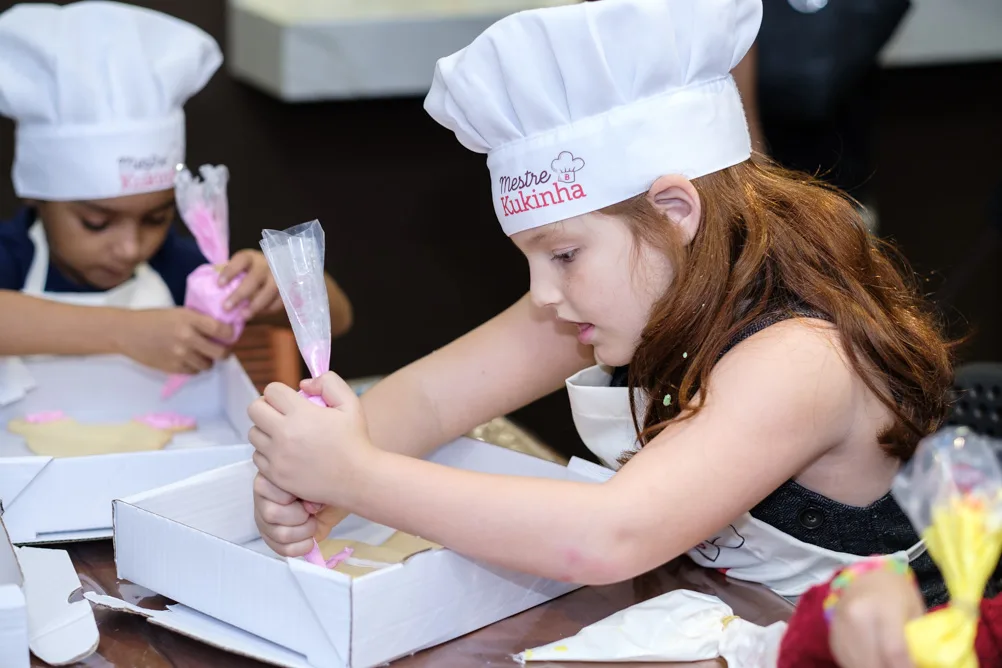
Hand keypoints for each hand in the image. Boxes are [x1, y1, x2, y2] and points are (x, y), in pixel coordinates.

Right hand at [119, 308, 233, 373]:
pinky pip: (194, 372)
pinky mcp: (172, 368)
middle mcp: (187, 338)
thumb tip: (221, 329)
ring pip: (208, 365)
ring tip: (201, 354)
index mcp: (189, 319)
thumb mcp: (178, 312)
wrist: (126, 332)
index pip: (221, 330)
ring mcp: (180, 355)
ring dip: (208, 361)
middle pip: (220, 353)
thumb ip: (198, 321)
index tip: (230, 335)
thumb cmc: (153, 319)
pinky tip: (188, 359)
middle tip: (223, 350)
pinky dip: (195, 367)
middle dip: (225, 352)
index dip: (230, 334)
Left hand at [217, 249, 282, 319]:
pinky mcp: (288, 287)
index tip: (219, 284)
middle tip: (226, 307)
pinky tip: (257, 314)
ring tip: (243, 316)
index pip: (241, 260)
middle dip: (240, 294)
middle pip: (255, 278)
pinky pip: (280, 300)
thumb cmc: (250, 271)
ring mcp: (279, 275)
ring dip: (256, 305)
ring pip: (270, 290)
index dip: (230, 272)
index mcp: (251, 257)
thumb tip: (211, 290)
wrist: (277, 267)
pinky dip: (268, 309)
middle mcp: (267, 264)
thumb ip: (229, 275)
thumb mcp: (240, 267)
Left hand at [248, 372, 375, 507]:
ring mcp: (278, 457)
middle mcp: (284, 434)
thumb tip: (303, 385)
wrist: (357, 479)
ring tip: (282, 433)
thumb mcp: (350, 403)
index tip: (289, 399)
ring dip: (265, 429)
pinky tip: (283, 452)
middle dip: (266, 406)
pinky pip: (257, 457)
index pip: (271, 391)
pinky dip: (266, 452)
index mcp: (301, 414)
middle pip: (254, 410)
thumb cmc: (355, 440)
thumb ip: (328, 382)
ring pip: (253, 433)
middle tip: (280, 413)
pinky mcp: (276, 475)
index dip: (280, 391)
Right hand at [253, 475, 352, 556]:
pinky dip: (300, 547)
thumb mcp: (319, 477)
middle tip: (311, 511)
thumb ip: (310, 485)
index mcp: (269, 476)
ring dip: (303, 532)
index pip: (268, 489)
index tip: (308, 492)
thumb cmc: (322, 482)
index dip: (293, 495)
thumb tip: (309, 508)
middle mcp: (262, 498)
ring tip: (312, 523)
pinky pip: (281, 549)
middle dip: (299, 516)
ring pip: (279, 534)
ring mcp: (265, 520)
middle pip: (272, 514)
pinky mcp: (272, 537)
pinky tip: (310, 539)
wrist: (333, 497)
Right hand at [829, 568, 923, 667]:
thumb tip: (916, 663)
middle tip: (900, 665)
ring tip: (887, 661)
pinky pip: (847, 662)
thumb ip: (915, 639)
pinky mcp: (833, 637)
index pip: (894, 650)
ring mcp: (840, 628)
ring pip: (859, 665)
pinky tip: (873, 660)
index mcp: (882, 608)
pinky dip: (861, 665)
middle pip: (874, 662)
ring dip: (874, 667)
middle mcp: (856, 618)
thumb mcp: (915, 611)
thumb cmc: (896, 593)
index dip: (905, 667)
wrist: (865, 578)